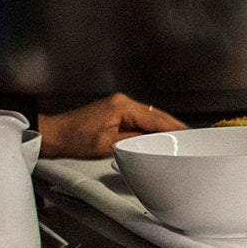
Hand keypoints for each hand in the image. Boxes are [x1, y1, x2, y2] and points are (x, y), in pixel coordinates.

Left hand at [37, 93, 184, 158]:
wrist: (54, 135)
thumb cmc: (74, 139)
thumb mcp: (108, 144)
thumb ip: (135, 142)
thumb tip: (155, 144)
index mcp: (122, 106)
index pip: (156, 119)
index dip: (175, 129)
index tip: (189, 136)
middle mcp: (122, 102)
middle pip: (156, 116)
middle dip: (174, 127)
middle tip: (191, 138)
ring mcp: (119, 107)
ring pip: (150, 118)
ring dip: (164, 128)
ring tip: (180, 139)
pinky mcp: (115, 114)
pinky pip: (140, 121)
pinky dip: (152, 129)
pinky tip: (159, 137)